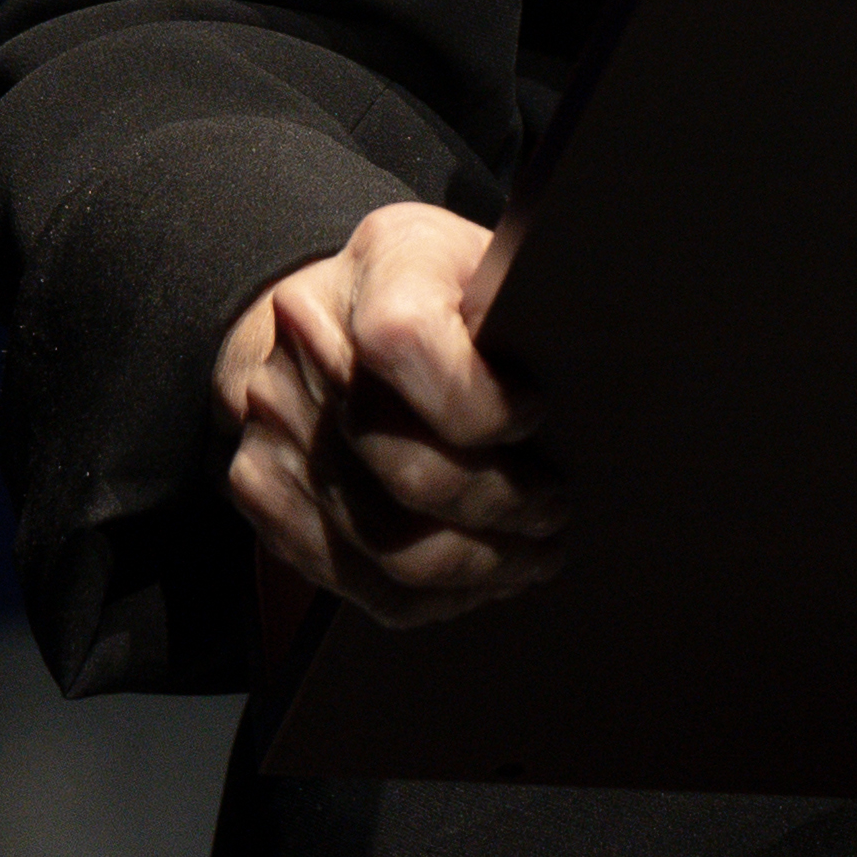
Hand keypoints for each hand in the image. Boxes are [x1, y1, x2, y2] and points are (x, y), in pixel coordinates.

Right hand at [217, 201, 561, 625]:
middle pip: (406, 467)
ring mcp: (274, 422)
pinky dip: (427, 596)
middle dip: (501, 507)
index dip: (479, 402)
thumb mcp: (487, 259)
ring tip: (533, 557)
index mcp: (383, 264)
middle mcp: (309, 341)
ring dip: (477, 567)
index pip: (407, 343)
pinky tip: (478, 580)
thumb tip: (596, 365)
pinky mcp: (260, 488)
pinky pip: (350, 577)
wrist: (321, 305)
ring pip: (383, 542)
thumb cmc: (437, 288)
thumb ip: (522, 306)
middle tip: (557, 515)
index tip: (537, 415)